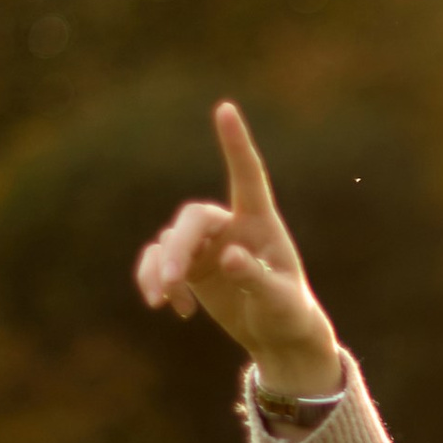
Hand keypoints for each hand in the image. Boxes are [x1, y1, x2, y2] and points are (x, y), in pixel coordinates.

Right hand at [133, 101, 341, 392]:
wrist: (276, 334)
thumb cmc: (287, 312)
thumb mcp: (279, 300)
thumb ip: (257, 278)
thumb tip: (229, 256)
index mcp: (261, 223)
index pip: (248, 176)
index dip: (235, 144)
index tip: (225, 109)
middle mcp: (231, 226)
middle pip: (193, 219)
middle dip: (178, 248)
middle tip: (171, 281)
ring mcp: (207, 245)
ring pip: (170, 241)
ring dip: (161, 268)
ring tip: (163, 299)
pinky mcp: (189, 265)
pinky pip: (158, 261)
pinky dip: (154, 280)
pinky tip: (170, 308)